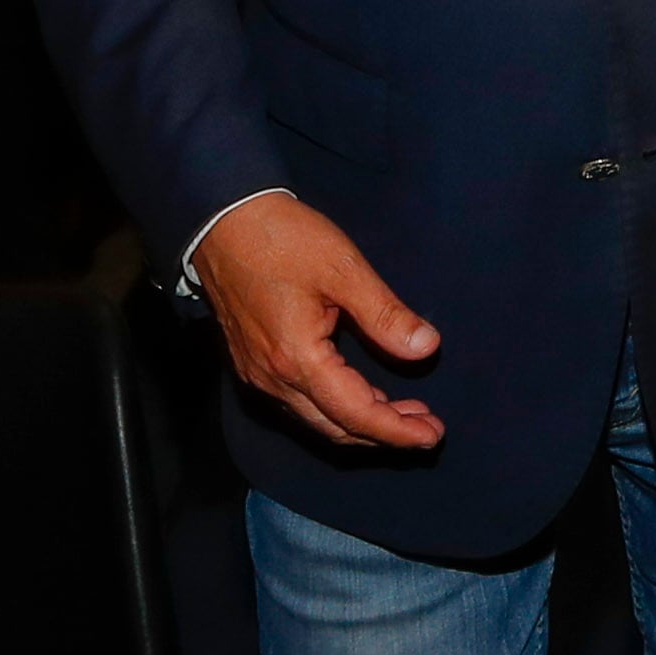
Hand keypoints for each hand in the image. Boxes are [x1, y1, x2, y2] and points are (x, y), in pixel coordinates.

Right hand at [194, 192, 444, 448]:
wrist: (221, 219)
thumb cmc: (281, 238)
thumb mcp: (343, 269)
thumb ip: (384, 315)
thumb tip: (427, 348)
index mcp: (297, 359)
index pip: (357, 413)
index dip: (397, 430)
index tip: (434, 434)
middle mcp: (273, 379)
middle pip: (336, 428)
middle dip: (384, 434)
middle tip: (427, 427)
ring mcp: (257, 374)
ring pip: (315, 419)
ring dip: (360, 423)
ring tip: (403, 413)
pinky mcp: (251, 363)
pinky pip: (298, 403)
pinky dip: (334, 409)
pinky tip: (359, 393)